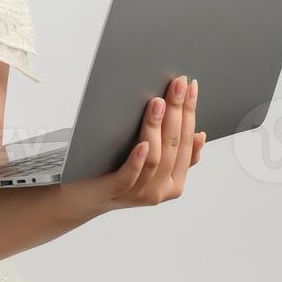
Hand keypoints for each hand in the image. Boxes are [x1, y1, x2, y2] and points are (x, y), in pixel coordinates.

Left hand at [76, 75, 204, 213]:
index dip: (190, 112)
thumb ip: (172, 151)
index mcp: (174, 181)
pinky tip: (141, 143)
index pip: (187, 142)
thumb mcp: (149, 161)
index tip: (190, 86)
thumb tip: (199, 134)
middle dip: (177, 111)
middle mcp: (160, 189)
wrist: (82, 197)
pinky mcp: (115, 191)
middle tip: (177, 84)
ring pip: (154, 158)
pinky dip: (137, 159)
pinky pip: (129, 176)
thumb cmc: (115, 171)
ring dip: (156, 127)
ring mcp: (138, 192)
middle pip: (173, 145)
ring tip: (157, 103)